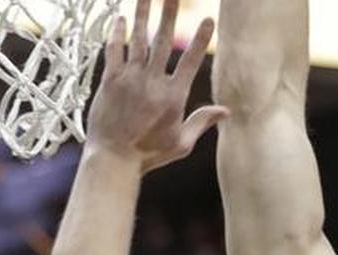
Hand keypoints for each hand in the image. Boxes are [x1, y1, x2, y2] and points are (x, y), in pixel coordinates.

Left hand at [86, 0, 228, 170]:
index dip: (200, 39)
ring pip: (139, 40)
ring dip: (144, 14)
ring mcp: (130, 79)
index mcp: (174, 96)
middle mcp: (153, 82)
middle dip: (169, 13)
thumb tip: (227, 111)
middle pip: (164, 40)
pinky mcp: (110, 81)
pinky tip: (120, 19)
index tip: (207, 19)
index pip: (191, 61)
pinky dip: (117, 34)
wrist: (114, 158)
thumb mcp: (182, 143)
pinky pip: (114, 51)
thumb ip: (203, 122)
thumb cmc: (149, 154)